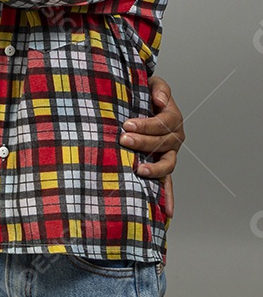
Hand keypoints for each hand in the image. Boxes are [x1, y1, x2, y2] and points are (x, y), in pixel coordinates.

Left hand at [119, 75, 184, 217]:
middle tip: (122, 140)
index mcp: (173, 118)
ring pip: (167, 165)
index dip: (145, 125)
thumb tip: (159, 100)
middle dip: (142, 143)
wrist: (142, 102)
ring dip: (153, 169)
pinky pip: (167, 183)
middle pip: (162, 144)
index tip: (126, 125)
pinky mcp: (162, 166)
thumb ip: (159, 88)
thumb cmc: (146, 93)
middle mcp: (174, 138)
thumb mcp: (153, 84)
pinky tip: (167, 213)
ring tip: (137, 170)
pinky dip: (168, 197)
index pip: (162, 124)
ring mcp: (169, 154)